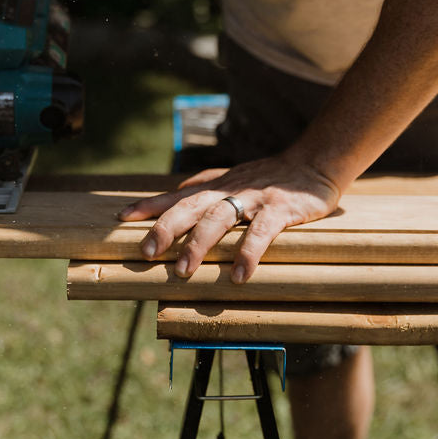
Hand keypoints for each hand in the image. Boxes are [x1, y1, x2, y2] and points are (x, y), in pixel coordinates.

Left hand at [117, 156, 340, 282]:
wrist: (315, 163)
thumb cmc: (271, 177)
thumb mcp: (234, 178)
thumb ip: (206, 186)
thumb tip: (175, 194)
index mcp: (217, 185)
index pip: (177, 194)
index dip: (150, 205)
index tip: (122, 218)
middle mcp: (230, 189)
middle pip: (192, 205)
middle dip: (166, 227)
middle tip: (147, 251)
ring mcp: (254, 198)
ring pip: (220, 218)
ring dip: (200, 243)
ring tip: (184, 270)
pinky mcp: (281, 209)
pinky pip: (262, 232)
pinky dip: (249, 252)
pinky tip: (240, 275)